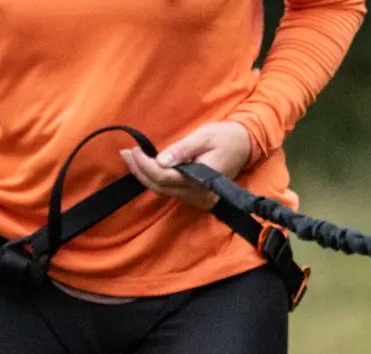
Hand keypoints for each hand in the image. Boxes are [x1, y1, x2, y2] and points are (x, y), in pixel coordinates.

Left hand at [120, 122, 253, 210]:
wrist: (245, 146)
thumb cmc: (225, 138)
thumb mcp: (202, 137)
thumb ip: (182, 150)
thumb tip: (161, 160)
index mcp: (202, 180)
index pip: (165, 177)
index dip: (145, 165)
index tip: (133, 150)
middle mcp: (200, 194)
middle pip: (160, 187)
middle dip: (140, 170)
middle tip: (126, 153)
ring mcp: (198, 198)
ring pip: (163, 191)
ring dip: (145, 175)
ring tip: (131, 158)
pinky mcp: (196, 196)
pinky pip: (170, 191)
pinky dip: (155, 179)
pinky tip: (146, 166)